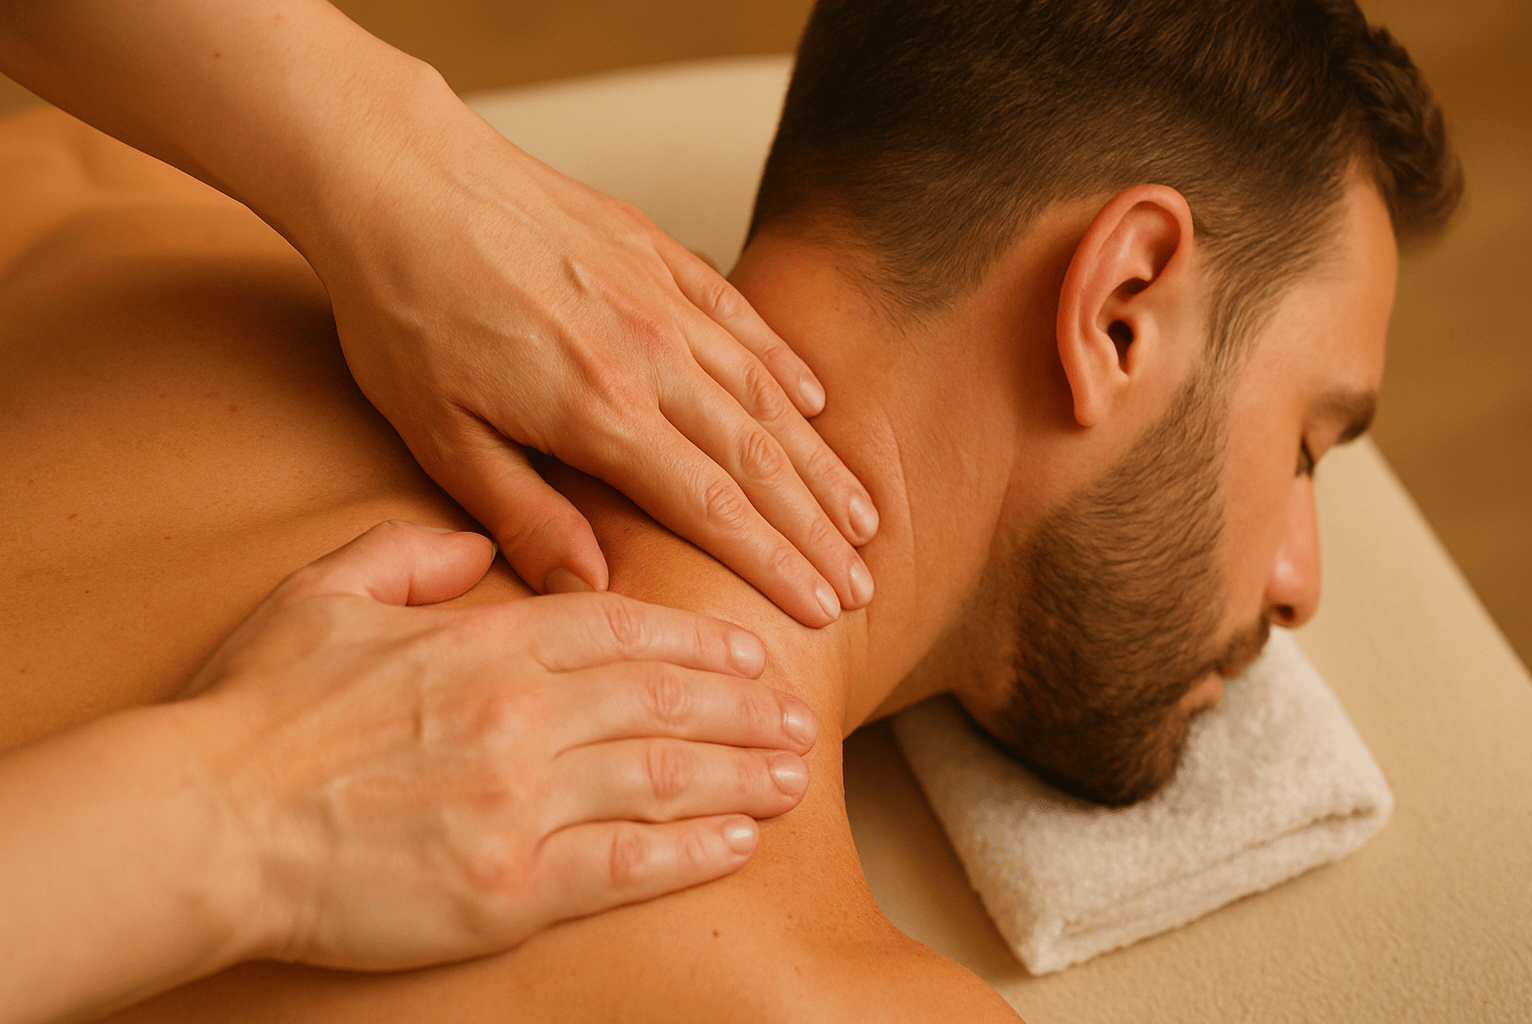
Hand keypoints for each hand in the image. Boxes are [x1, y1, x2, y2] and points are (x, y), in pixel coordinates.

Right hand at [185, 520, 817, 970]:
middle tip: (797, 712)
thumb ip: (410, 553)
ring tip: (795, 770)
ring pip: (664, 775)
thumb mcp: (324, 590)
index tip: (748, 650)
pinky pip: (626, 865)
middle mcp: (520, 715)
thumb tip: (479, 546)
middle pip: (664, 698)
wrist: (201, 820)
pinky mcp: (507, 886)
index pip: (623, 628)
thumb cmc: (255, 705)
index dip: (698, 639)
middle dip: (742, 704)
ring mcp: (520, 802)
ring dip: (741, 770)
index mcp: (485, 642)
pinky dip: (693, 849)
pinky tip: (740, 838)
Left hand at [310, 96, 877, 625]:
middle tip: (861, 581)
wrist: (398, 177)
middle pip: (759, 459)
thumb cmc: (404, 310)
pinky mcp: (655, 252)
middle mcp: (651, 355)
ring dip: (818, 460)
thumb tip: (593, 590)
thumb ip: (524, 515)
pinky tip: (813, 400)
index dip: (775, 564)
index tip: (821, 607)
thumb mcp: (438, 435)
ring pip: (765, 394)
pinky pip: (739, 318)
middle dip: (817, 529)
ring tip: (861, 513)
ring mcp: (661, 298)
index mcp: (599, 411)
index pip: (713, 509)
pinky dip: (783, 364)